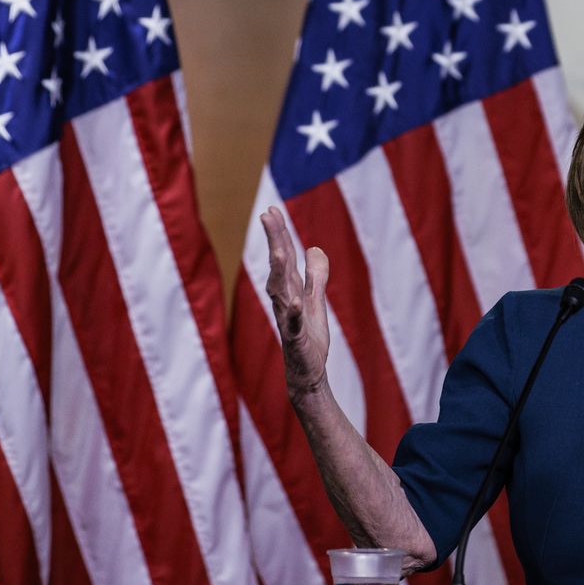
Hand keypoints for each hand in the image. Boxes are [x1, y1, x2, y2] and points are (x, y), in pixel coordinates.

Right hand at [262, 206, 331, 401]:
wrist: (308, 374)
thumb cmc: (308, 338)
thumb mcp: (316, 301)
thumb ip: (316, 275)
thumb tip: (315, 248)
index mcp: (289, 290)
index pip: (282, 256)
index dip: (278, 234)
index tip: (272, 210)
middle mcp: (283, 300)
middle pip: (278, 266)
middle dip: (274, 241)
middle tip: (267, 216)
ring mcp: (288, 319)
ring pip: (281, 291)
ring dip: (280, 271)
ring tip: (281, 250)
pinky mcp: (297, 338)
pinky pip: (294, 324)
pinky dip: (295, 313)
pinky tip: (297, 301)